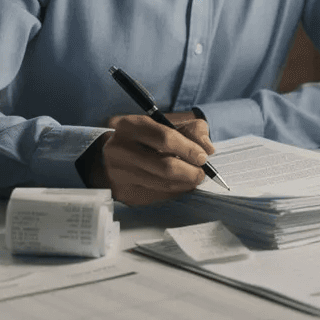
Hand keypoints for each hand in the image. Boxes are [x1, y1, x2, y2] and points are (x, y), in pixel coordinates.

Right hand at [80, 113, 214, 204]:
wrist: (112, 154)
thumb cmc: (146, 138)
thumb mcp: (167, 123)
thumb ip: (192, 130)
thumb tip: (207, 148)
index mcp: (130, 126)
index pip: (165, 138)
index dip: (189, 149)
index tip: (203, 157)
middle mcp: (119, 149)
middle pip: (165, 166)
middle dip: (190, 172)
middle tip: (201, 173)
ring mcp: (118, 173)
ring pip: (162, 184)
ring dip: (185, 184)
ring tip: (193, 178)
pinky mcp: (123, 192)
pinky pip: (157, 196)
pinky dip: (174, 192)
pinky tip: (178, 185)